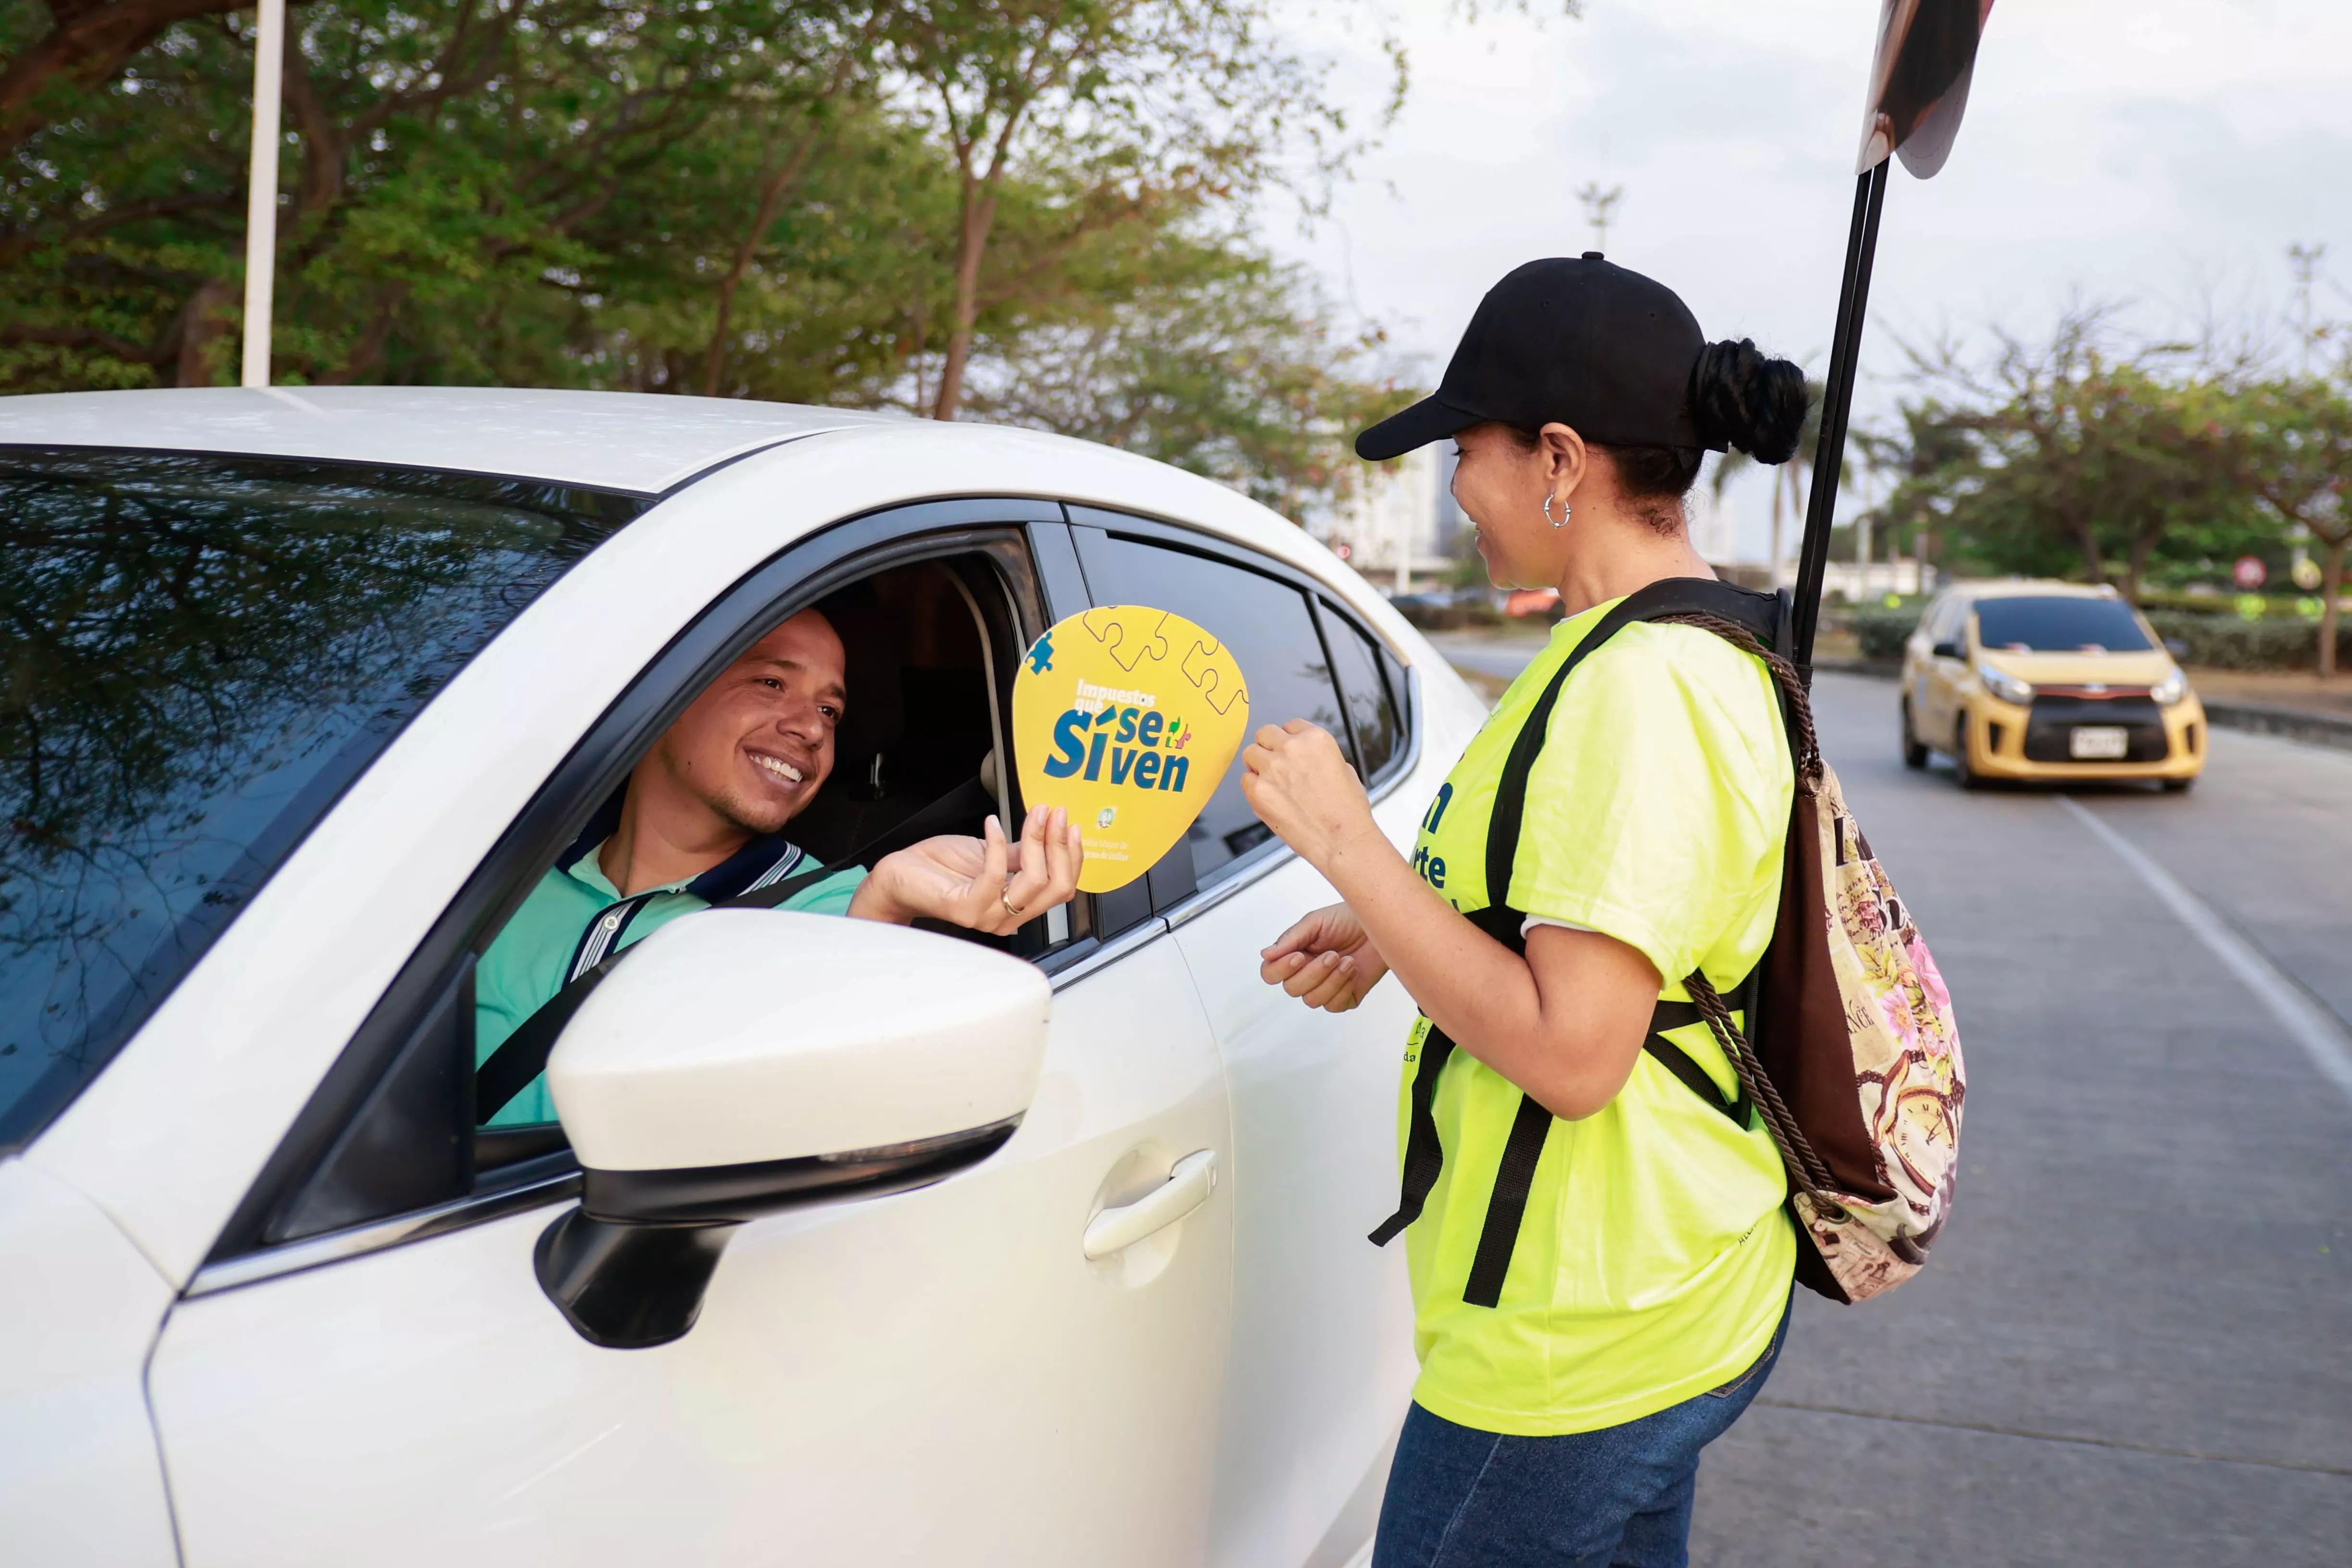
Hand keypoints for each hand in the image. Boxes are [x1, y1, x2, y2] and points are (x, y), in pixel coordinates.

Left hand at [849, 805, 1083, 933]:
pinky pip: (995, 874)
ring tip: (1032, 814)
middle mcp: (1008, 917)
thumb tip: (1050, 833)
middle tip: (1054, 813)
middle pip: (1056, 887)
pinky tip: (992, 823)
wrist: (901, 876)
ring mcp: (989, 916)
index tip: (1067, 822)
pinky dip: (997, 843)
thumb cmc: (941, 868)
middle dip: (1060, 845)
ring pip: (1033, 880)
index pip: (1062, 888)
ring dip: (1036, 840)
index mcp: (1019, 906)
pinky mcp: (967, 908)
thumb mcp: (990, 852)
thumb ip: (1020, 852)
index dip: (1071, 855)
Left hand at [1237, 720, 1377, 870]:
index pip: (1291, 725)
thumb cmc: (1347, 811)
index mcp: (1315, 739)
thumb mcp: (1344, 770)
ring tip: (1270, 780)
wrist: (1341, 839)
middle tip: (1276, 762)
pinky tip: (1268, 797)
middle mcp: (1291, 749)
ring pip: (1250, 753)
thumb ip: (1319, 757)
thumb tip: (1306, 760)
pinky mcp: (1258, 792)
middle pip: (1265, 734)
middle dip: (1270, 747)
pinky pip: (1245, 780)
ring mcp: (1271, 769)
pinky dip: (1253, 787)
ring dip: (1258, 764)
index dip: (1289, 738)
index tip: (1289, 748)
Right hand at [1259, 902, 1389, 1012]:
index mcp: (1295, 954)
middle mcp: (1307, 973)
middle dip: (1314, 972)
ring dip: (1331, 980)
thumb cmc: (1349, 919)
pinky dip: (1344, 987)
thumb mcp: (1316, 922)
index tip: (1299, 956)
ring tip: (1347, 961)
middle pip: (1292, 989)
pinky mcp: (1344, 998)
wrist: (1382, 925)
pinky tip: (1352, 970)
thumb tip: (1266, 954)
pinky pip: (1334, 1005)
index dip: (1281, 969)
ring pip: (1312, 1000)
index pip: (1271, 973)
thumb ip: (1291, 939)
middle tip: (1332, 954)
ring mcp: (1325, 987)